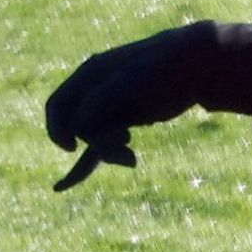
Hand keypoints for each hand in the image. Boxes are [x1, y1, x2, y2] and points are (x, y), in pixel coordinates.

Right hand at [44, 25, 211, 190]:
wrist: (193, 67)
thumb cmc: (160, 70)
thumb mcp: (129, 81)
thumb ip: (99, 100)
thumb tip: (76, 127)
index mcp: (89, 75)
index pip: (58, 107)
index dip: (58, 130)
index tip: (73, 148)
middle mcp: (94, 91)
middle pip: (76, 127)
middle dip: (94, 143)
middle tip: (126, 144)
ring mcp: (109, 106)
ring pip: (94, 139)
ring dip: (108, 152)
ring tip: (131, 157)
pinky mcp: (125, 119)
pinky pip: (103, 143)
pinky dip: (97, 159)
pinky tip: (66, 184)